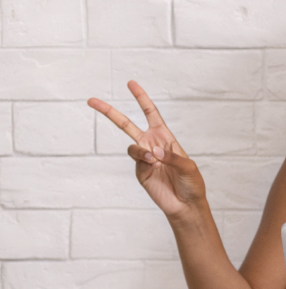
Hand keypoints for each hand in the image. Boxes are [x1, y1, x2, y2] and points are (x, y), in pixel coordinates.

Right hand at [88, 81, 206, 221]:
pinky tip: (154, 165)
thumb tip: (153, 150)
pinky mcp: (139, 171)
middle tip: (91, 100)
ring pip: (131, 146)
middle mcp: (152, 144)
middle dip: (109, 112)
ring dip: (141, 151)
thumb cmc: (192, 183)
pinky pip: (136, 160)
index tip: (131, 83)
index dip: (141, 98)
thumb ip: (172, 156)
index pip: (151, 113)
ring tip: (155, 160)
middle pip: (126, 124)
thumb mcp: (188, 166)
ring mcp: (143, 158)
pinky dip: (143, 160)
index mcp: (165, 137)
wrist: (186, 204)